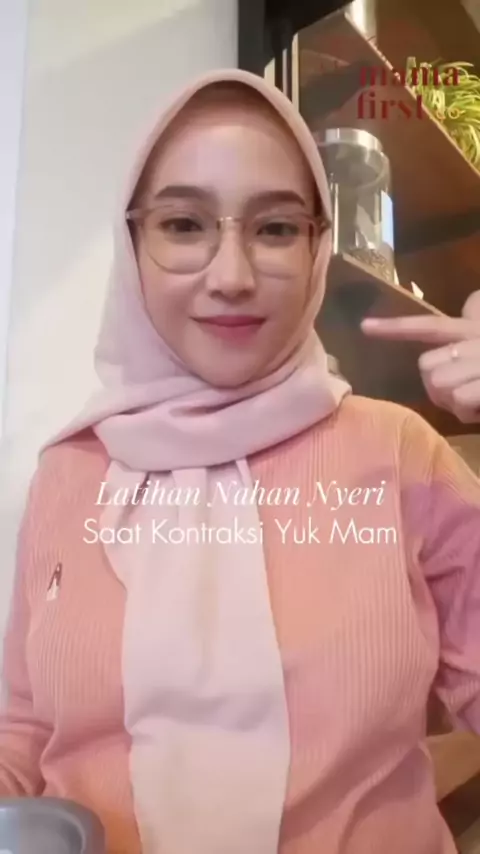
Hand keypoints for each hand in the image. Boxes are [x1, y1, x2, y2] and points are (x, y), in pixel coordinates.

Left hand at [360, 291, 479, 423]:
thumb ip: (479, 319)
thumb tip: (472, 300)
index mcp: (473, 330)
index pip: (430, 326)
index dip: (396, 327)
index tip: (364, 326)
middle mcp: (476, 340)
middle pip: (426, 365)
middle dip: (438, 387)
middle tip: (464, 393)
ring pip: (439, 382)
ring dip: (454, 402)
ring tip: (476, 402)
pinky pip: (459, 400)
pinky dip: (469, 413)